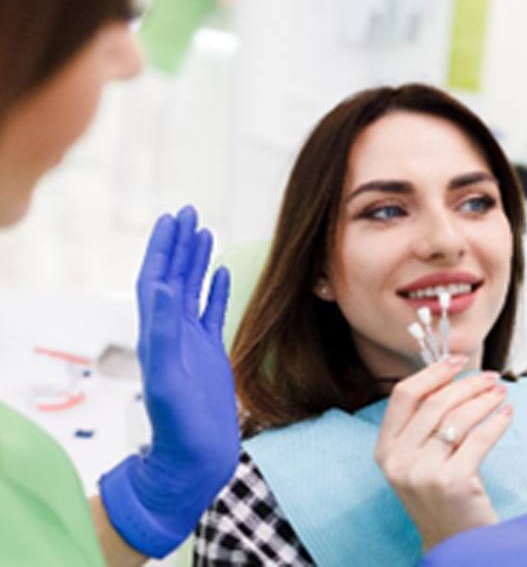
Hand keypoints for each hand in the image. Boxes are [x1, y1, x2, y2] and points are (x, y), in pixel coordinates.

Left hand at [99, 206, 239, 557]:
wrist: (194, 461)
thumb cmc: (179, 431)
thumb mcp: (169, 382)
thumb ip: (165, 336)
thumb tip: (164, 289)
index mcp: (157, 336)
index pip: (156, 280)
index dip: (162, 249)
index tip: (172, 218)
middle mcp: (171, 333)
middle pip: (173, 277)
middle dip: (179, 244)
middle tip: (188, 212)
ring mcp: (190, 342)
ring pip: (192, 290)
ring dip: (196, 261)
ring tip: (205, 231)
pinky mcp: (210, 354)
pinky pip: (212, 313)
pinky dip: (216, 290)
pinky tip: (222, 272)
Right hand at [374, 358, 512, 549]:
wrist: (456, 548)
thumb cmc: (441, 496)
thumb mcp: (418, 460)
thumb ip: (423, 423)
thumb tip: (450, 374)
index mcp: (385, 450)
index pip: (403, 395)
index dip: (432, 372)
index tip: (456, 359)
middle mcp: (399, 461)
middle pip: (434, 403)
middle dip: (467, 383)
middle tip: (490, 377)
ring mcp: (423, 473)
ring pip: (458, 417)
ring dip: (484, 399)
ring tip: (501, 392)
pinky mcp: (453, 483)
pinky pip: (478, 438)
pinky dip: (497, 421)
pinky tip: (507, 414)